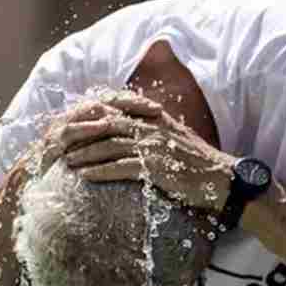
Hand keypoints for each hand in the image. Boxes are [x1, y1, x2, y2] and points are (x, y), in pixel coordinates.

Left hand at [58, 93, 234, 211]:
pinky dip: (99, 170)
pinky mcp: (156, 167)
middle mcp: (153, 126)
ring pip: (110, 144)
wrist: (223, 180)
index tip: (74, 120)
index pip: (118, 106)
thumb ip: (153, 131)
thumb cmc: (198, 163)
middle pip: (107, 124)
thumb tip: (130, 134)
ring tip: (66, 161)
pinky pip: (120, 167)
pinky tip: (84, 175)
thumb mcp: (175, 138)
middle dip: (81, 133)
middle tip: (61, 143)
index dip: (93, 112)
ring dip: (85, 153)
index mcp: (156, 117)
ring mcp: (154, 146)